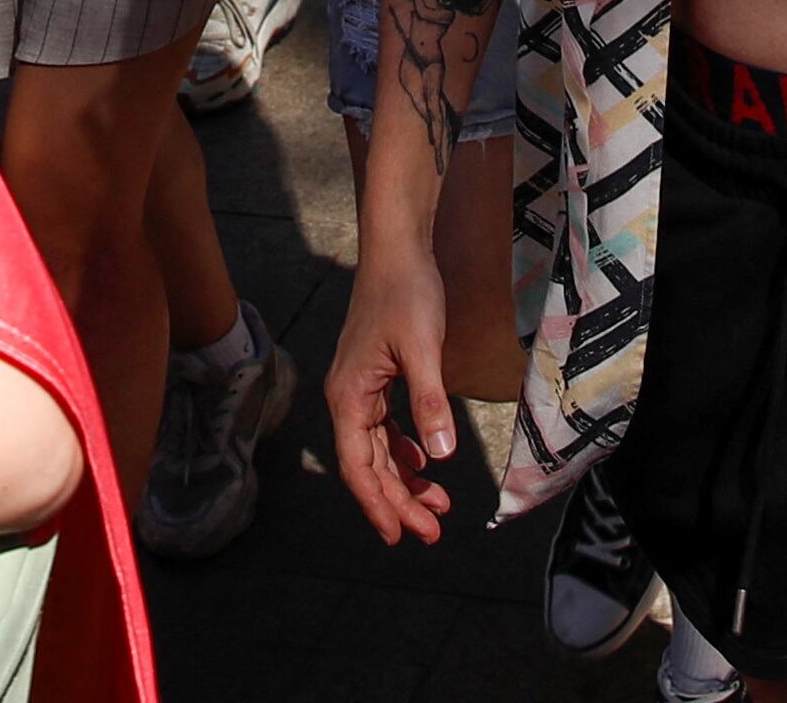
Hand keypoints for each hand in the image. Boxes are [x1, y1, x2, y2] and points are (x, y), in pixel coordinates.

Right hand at [324, 245, 456, 545]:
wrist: (398, 249)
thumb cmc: (407, 292)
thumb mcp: (423, 348)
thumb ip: (429, 403)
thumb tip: (439, 456)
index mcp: (349, 396)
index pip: (359, 467)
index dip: (380, 505)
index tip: (402, 536)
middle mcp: (347, 398)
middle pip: (369, 465)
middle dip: (398, 502)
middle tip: (431, 532)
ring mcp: (360, 388)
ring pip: (378, 450)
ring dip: (403, 481)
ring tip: (436, 507)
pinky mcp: (375, 378)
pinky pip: (385, 429)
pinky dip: (403, 451)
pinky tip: (423, 465)